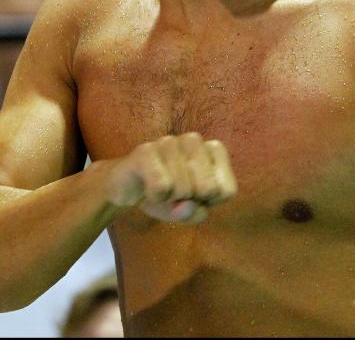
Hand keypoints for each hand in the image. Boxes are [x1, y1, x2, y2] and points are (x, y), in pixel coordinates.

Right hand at [106, 133, 236, 223]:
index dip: (210, 203)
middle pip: (209, 189)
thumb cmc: (164, 195)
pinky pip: (162, 186)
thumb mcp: (186, 211)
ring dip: (170, 199)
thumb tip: (189, 206)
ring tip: (161, 188)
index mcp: (212, 150)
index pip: (228, 190)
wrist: (125, 186)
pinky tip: (148, 189)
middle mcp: (194, 140)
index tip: (195, 196)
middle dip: (190, 200)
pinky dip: (155, 198)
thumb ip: (195, 213)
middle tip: (175, 193)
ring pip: (184, 188)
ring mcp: (169, 142)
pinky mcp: (146, 150)